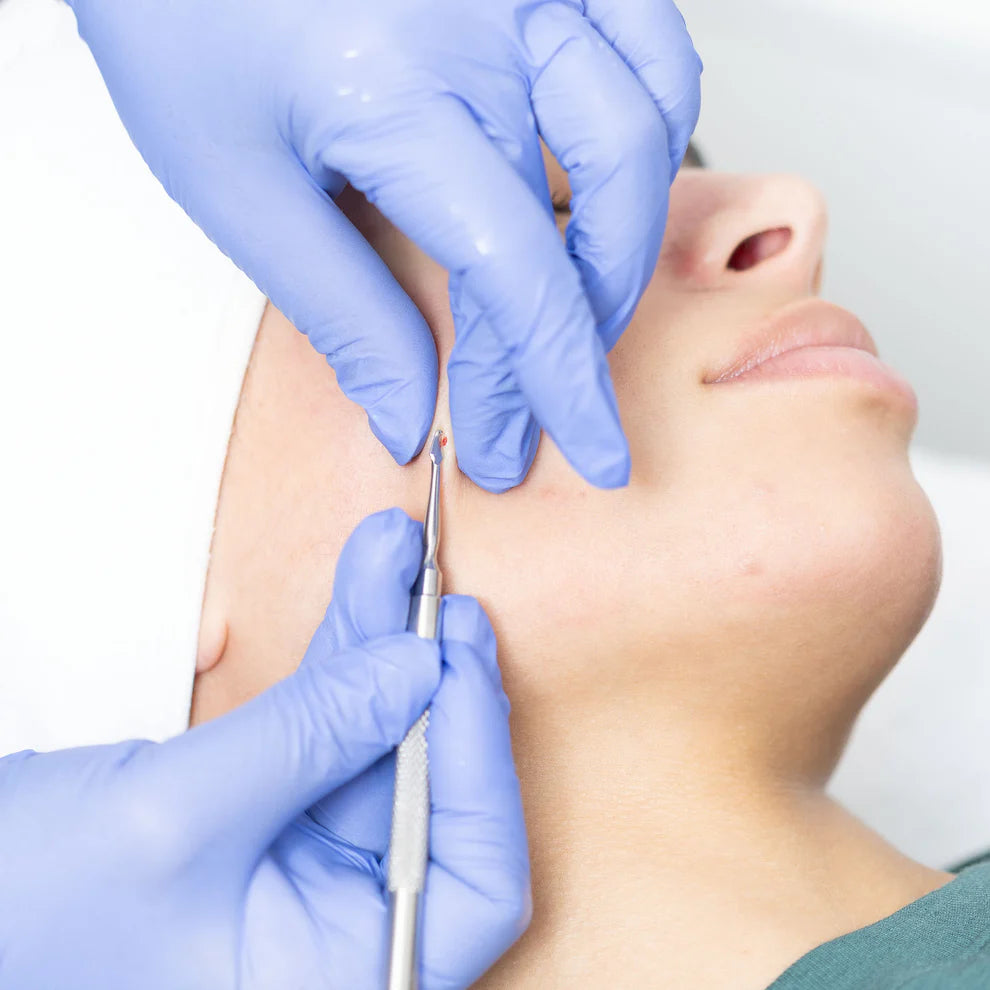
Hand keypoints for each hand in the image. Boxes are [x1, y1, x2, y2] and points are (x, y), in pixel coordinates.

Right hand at [0, 509, 528, 988]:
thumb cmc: (24, 913)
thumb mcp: (173, 818)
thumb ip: (311, 735)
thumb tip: (417, 666)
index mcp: (335, 979)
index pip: (475, 881)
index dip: (481, 765)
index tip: (456, 662)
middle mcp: (334, 934)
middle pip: (433, 795)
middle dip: (432, 681)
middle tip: (437, 593)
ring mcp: (304, 874)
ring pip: (381, 745)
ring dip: (385, 648)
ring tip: (392, 561)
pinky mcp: (271, 819)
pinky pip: (330, 733)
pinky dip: (341, 662)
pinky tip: (360, 594)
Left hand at [67, 0, 701, 490]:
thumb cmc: (178, 22)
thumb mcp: (234, 186)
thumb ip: (339, 311)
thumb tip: (406, 410)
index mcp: (396, 90)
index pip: (519, 274)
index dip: (551, 382)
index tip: (570, 448)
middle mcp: (486, 22)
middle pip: (608, 206)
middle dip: (589, 327)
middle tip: (547, 395)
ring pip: (650, 123)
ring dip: (631, 236)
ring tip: (582, 303)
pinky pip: (651, 39)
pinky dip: (653, 126)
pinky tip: (612, 183)